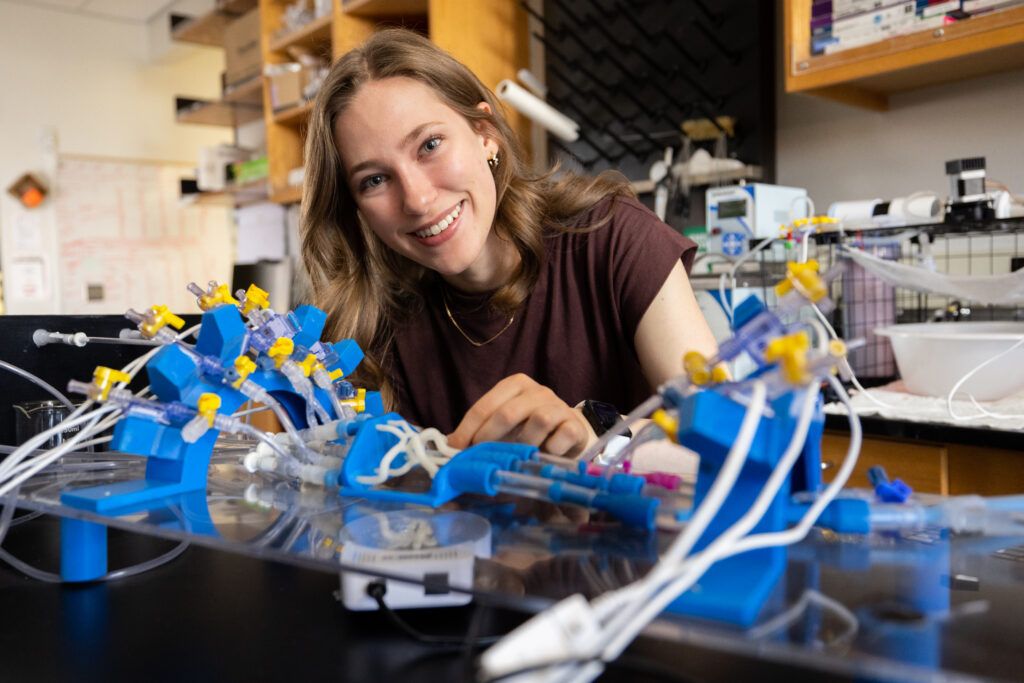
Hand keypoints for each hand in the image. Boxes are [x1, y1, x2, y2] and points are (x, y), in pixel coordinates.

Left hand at [447, 374, 596, 456]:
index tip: (455, 450)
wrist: (569, 431)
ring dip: (524, 443)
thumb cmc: (529, 428)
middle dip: (490, 438)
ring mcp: (559, 406)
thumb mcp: (504, 425)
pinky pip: (561, 437)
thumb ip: (479, 432)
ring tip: (519, 456)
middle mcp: (538, 391)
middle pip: (508, 412)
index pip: (484, 406)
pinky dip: (550, 450)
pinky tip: (545, 456)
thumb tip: (449, 446)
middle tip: (482, 456)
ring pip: (539, 421)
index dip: (467, 430)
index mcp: (515, 385)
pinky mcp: (575, 426)